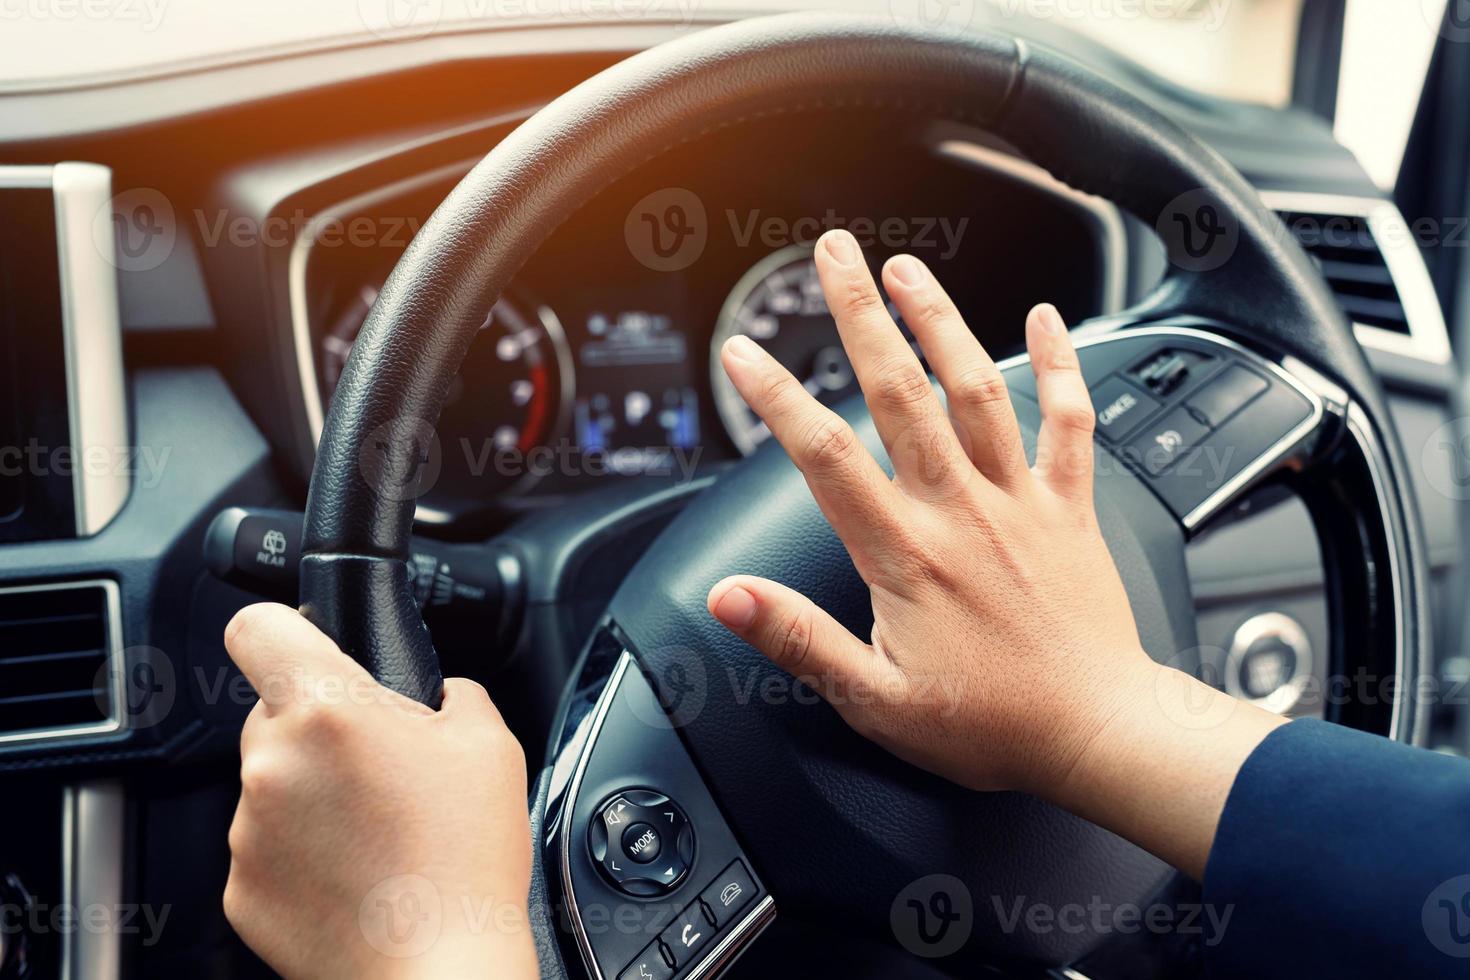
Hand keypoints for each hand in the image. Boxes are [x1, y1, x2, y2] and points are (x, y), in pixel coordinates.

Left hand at [222, 603, 537, 979]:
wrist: (437, 967)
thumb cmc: (464, 858)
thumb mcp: (489, 740)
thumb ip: (450, 691)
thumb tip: (433, 694)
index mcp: (327, 709)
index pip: (258, 628)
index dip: (283, 627)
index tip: (302, 642)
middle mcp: (272, 763)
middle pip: (274, 712)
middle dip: (320, 727)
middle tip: (379, 765)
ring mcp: (248, 831)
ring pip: (272, 782)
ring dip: (312, 792)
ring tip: (376, 829)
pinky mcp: (241, 889)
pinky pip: (266, 846)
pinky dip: (302, 852)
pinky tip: (356, 871)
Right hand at [707, 229, 1283, 876]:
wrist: (1100, 733)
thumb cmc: (992, 723)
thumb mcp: (875, 701)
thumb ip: (799, 640)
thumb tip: (731, 598)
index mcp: (905, 555)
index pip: (825, 456)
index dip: (777, 398)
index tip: (745, 353)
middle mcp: (960, 511)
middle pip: (900, 393)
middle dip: (861, 315)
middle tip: (835, 255)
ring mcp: (1018, 501)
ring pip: (975, 390)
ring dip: (941, 322)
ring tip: (908, 270)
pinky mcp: (1069, 507)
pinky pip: (1069, 422)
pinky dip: (1061, 366)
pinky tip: (1046, 320)